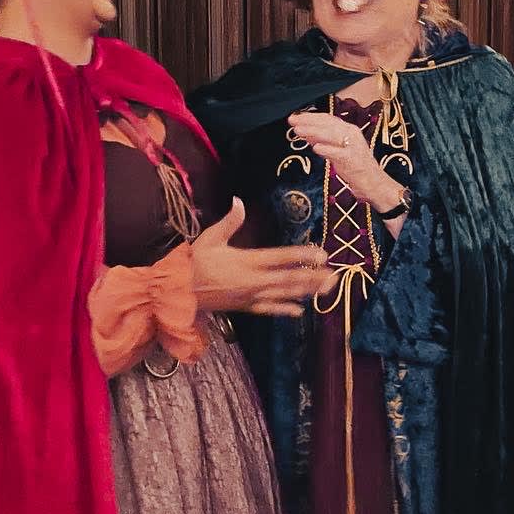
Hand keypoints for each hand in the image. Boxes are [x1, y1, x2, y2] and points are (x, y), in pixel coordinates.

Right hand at [191, 199, 333, 317]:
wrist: (178, 291)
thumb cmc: (193, 263)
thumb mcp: (209, 238)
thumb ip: (228, 222)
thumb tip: (239, 202)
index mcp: (247, 261)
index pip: (281, 258)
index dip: (302, 256)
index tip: (322, 254)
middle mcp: (253, 281)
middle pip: (289, 280)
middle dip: (313, 278)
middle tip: (335, 276)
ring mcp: (250, 296)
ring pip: (284, 295)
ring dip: (306, 293)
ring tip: (326, 290)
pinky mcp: (244, 306)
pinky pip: (268, 309)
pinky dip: (284, 310)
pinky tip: (299, 312)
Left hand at [287, 111, 402, 209]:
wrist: (373, 183)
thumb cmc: (355, 167)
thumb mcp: (337, 150)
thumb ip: (324, 141)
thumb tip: (306, 133)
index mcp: (349, 130)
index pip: (327, 119)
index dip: (310, 117)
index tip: (295, 117)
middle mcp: (352, 134)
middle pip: (327, 124)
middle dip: (308, 121)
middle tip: (292, 121)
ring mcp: (352, 147)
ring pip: (331, 135)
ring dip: (313, 132)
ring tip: (298, 131)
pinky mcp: (352, 160)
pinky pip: (337, 153)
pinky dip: (326, 149)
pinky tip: (315, 147)